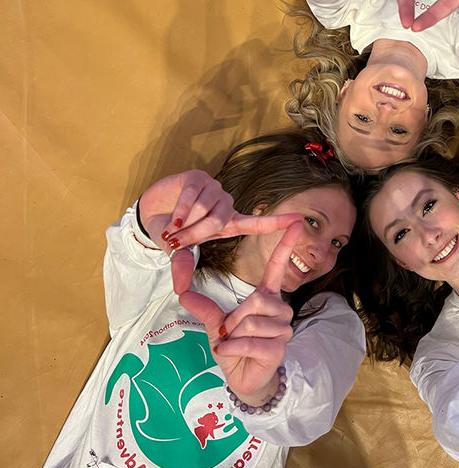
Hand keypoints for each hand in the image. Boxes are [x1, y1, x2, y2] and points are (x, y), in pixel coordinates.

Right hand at [138, 170, 301, 293]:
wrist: (151, 214)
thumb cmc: (172, 233)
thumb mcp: (180, 252)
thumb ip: (183, 266)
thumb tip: (180, 289)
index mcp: (228, 223)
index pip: (257, 223)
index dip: (277, 223)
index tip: (299, 220)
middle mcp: (225, 205)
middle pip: (218, 221)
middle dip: (195, 234)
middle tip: (177, 240)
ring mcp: (213, 189)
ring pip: (204, 209)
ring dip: (184, 223)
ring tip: (173, 227)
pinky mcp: (198, 178)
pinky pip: (191, 198)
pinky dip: (179, 212)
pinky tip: (171, 218)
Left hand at [178, 221, 301, 404]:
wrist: (243, 379)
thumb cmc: (234, 348)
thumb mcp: (214, 324)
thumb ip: (204, 306)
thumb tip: (184, 291)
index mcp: (267, 297)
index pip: (278, 267)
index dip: (286, 245)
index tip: (296, 223)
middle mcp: (280, 310)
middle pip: (257, 300)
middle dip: (234, 318)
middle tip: (228, 332)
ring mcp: (282, 330)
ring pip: (251, 321)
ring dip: (232, 335)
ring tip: (233, 344)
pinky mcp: (277, 349)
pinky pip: (248, 342)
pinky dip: (231, 348)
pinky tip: (230, 352)